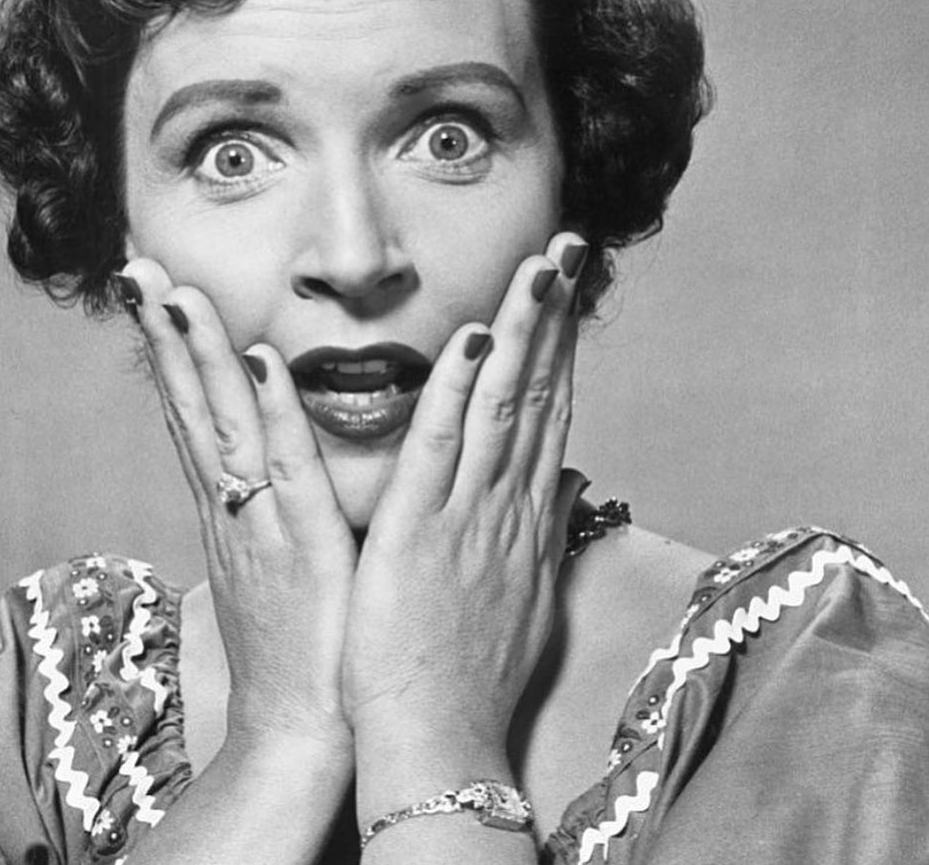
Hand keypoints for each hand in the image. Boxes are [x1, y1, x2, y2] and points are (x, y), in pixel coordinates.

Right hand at [120, 259, 356, 760]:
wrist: (297, 727)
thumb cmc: (296, 640)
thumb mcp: (271, 557)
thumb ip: (268, 500)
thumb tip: (268, 457)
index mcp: (227, 504)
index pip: (193, 413)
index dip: (171, 353)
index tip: (154, 294)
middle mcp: (231, 503)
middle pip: (192, 405)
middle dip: (164, 335)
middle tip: (138, 269)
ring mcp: (260, 519)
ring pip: (225, 420)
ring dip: (199, 354)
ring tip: (174, 291)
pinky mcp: (304, 539)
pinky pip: (286, 463)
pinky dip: (272, 409)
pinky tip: (259, 358)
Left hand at [342, 233, 587, 754]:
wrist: (439, 737)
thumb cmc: (474, 668)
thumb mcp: (525, 595)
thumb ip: (546, 527)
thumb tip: (568, 480)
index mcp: (523, 515)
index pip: (547, 411)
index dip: (559, 346)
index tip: (564, 293)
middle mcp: (507, 504)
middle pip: (538, 391)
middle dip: (553, 316)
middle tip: (567, 248)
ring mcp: (467, 513)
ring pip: (502, 404)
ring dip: (521, 330)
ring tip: (538, 265)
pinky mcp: (418, 530)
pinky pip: (441, 448)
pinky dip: (460, 391)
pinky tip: (474, 338)